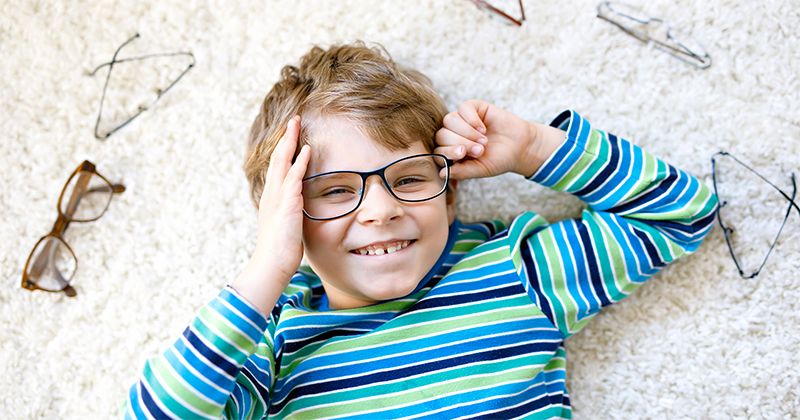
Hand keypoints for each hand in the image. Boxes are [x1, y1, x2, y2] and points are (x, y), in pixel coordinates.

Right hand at [254, 115, 309, 279]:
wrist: (270, 266)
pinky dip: (299, 162)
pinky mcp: (287, 205)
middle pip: (278, 157)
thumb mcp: (286, 226)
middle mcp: (272, 193)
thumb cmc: (280, 250)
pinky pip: (293, 178)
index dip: (285, 148)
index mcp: (272, 197)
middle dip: (286, 137)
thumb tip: (298, 209)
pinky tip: (307, 150)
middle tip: (294, 119)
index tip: (291, 133)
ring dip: (290, 141)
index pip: (278, 166)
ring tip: (297, 124)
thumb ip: (291, 213)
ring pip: (283, 162)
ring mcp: (278, 198)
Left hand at [434, 99, 538, 179]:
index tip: (464, 155)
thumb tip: (441, 173)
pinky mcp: (472, 108)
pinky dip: (472, 119)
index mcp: (451, 151)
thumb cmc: (498, 160)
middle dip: (461, 143)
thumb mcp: (480, 169)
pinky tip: (484, 129)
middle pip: (442, 135)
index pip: (438, 150)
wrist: (520, 146)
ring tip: (483, 141)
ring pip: (450, 120)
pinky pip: (463, 108)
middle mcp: (453, 134)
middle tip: (480, 150)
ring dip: (466, 131)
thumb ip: (461, 172)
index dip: (448, 152)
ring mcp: (461, 120)